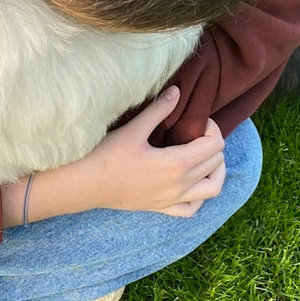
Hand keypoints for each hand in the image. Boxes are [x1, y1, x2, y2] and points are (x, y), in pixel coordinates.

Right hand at [1, 88, 226, 226]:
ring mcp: (171, 200)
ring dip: (215, 171)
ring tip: (206, 156)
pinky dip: (200, 196)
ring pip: (211, 189)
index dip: (212, 129)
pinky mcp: (161, 208)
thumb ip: (158, 110)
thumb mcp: (133, 129)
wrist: (84, 184)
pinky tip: (192, 183)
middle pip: (215, 163)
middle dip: (212, 144)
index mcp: (176, 164)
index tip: (197, 120)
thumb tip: (177, 91)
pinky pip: (191, 209)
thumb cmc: (104, 155)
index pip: (214, 146)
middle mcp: (179, 185)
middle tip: (196, 131)